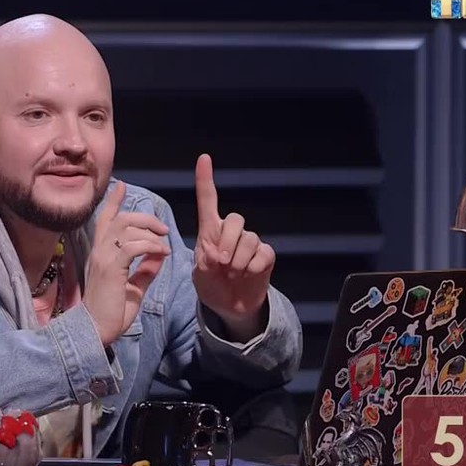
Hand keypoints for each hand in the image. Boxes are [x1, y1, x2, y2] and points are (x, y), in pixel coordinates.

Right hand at [82, 182, 171, 345]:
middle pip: (120, 219)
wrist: (96, 332)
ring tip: (164, 242)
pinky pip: (133, 246)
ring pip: (126, 228)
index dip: (114, 202)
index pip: (105, 220)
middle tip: (162, 228)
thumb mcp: (134, 288)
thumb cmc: (111, 313)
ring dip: (150, 232)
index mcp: (101, 254)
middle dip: (144, 218)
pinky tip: (161, 253)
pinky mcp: (111, 269)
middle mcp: (99, 252)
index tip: (123, 186)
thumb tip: (159, 256)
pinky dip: (150, 246)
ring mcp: (103, 259)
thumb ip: (145, 271)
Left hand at [191, 154, 275, 324]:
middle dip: (228, 243)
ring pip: (249, 239)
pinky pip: (262, 254)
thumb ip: (204, 263)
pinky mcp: (266, 255)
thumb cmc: (211, 285)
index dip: (206, 179)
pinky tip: (247, 275)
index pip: (208, 200)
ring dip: (238, 262)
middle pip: (235, 219)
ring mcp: (251, 242)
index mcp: (210, 231)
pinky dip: (252, 269)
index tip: (204, 158)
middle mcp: (232, 231)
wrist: (230, 307)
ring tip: (233, 274)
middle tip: (222, 264)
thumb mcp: (199, 276)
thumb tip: (219, 254)